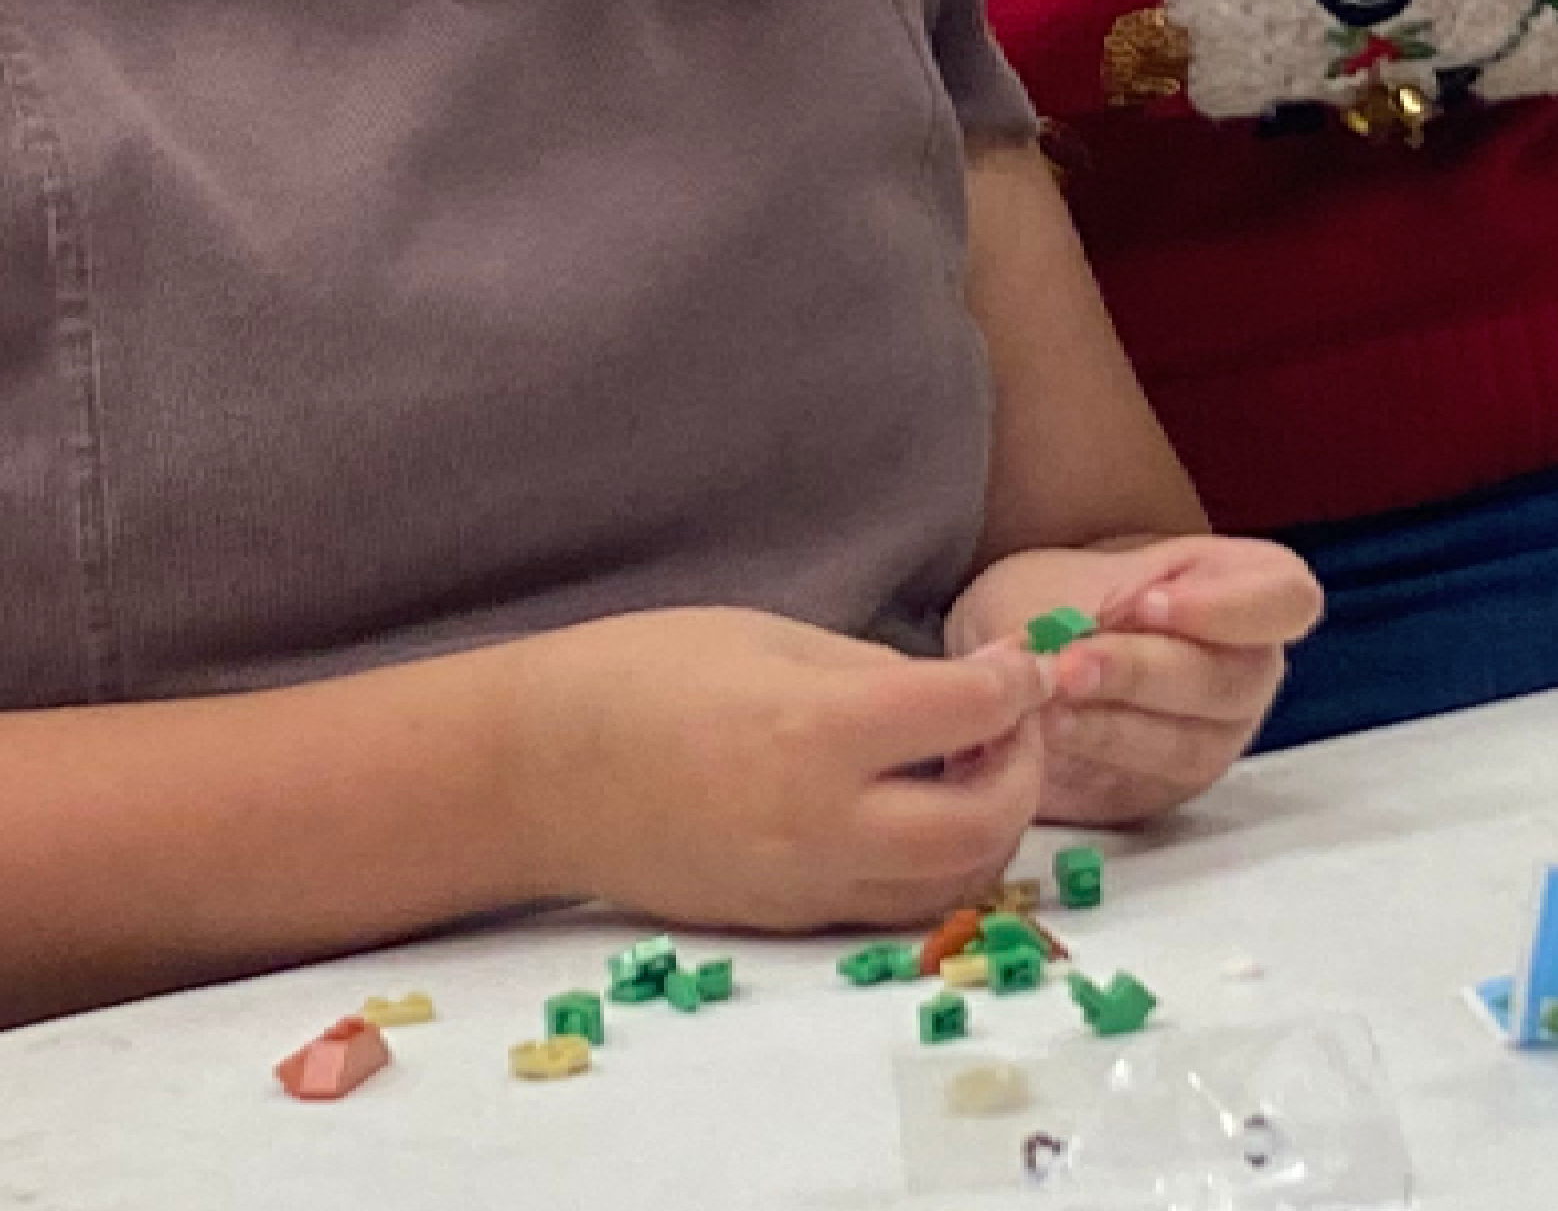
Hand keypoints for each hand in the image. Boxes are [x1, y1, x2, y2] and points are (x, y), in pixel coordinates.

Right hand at [504, 607, 1055, 930]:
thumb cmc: (638, 675)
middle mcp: (822, 824)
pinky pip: (890, 905)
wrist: (536, 771)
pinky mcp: (782, 921)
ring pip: (949, 885)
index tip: (1021, 661)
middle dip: (1022, 769)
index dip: (1015, 682)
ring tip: (967, 768)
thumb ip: (870, 670)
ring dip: (987, 830)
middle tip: (1009, 721)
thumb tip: (957, 694)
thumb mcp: (765, 637)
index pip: (968, 715)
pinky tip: (914, 809)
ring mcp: (803, 885)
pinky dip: (932, 866)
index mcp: (816, 732)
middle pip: (983, 826)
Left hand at [950, 536, 1324, 825]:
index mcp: (1255, 592)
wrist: (1041, 650)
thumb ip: (1077, 606)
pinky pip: (1137, 786)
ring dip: (1109, 728)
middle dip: (1140, 674)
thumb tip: (1059, 646)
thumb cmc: (1073, 592)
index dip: (1225, 607)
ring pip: (1184, 746)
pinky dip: (1085, 763)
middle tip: (1069, 666)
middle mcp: (1249, 674)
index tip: (1148, 603)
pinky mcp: (1164, 792)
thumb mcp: (1073, 575)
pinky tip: (1039, 742)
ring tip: (1044, 708)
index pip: (1285, 599)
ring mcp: (1215, 741)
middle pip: (1226, 683)